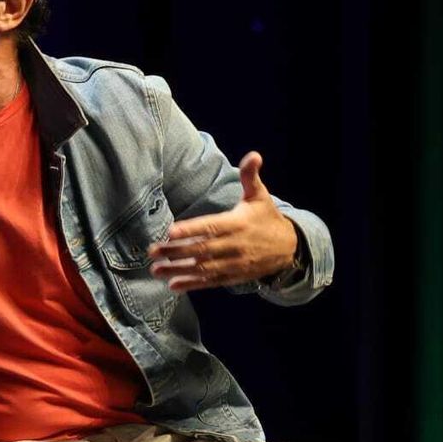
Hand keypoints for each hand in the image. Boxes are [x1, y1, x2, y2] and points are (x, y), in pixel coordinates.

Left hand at [148, 151, 298, 291]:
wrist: (289, 248)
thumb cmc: (266, 218)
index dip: (191, 229)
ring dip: (178, 270)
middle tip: (152, 251)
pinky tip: (173, 286)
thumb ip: (250, 176)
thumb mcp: (259, 195)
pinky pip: (211, 282)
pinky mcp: (234, 276)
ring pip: (203, 268)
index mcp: (237, 223)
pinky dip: (192, 284)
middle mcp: (234, 245)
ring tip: (156, 270)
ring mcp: (234, 263)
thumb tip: (254, 155)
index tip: (170, 232)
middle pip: (202, 250)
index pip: (211, 227)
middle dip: (176, 251)